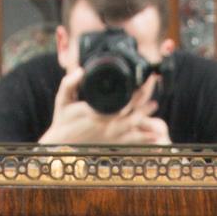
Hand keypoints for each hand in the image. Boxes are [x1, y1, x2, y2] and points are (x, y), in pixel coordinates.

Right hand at [39, 63, 171, 146]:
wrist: (61, 145)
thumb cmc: (62, 121)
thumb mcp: (62, 100)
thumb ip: (69, 83)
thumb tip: (80, 70)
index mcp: (96, 114)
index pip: (120, 102)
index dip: (135, 92)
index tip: (143, 81)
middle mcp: (106, 126)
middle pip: (132, 112)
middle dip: (144, 100)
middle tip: (152, 87)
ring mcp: (110, 137)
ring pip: (134, 127)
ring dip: (146, 117)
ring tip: (154, 106)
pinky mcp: (112, 144)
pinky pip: (131, 141)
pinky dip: (144, 138)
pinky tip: (155, 137)